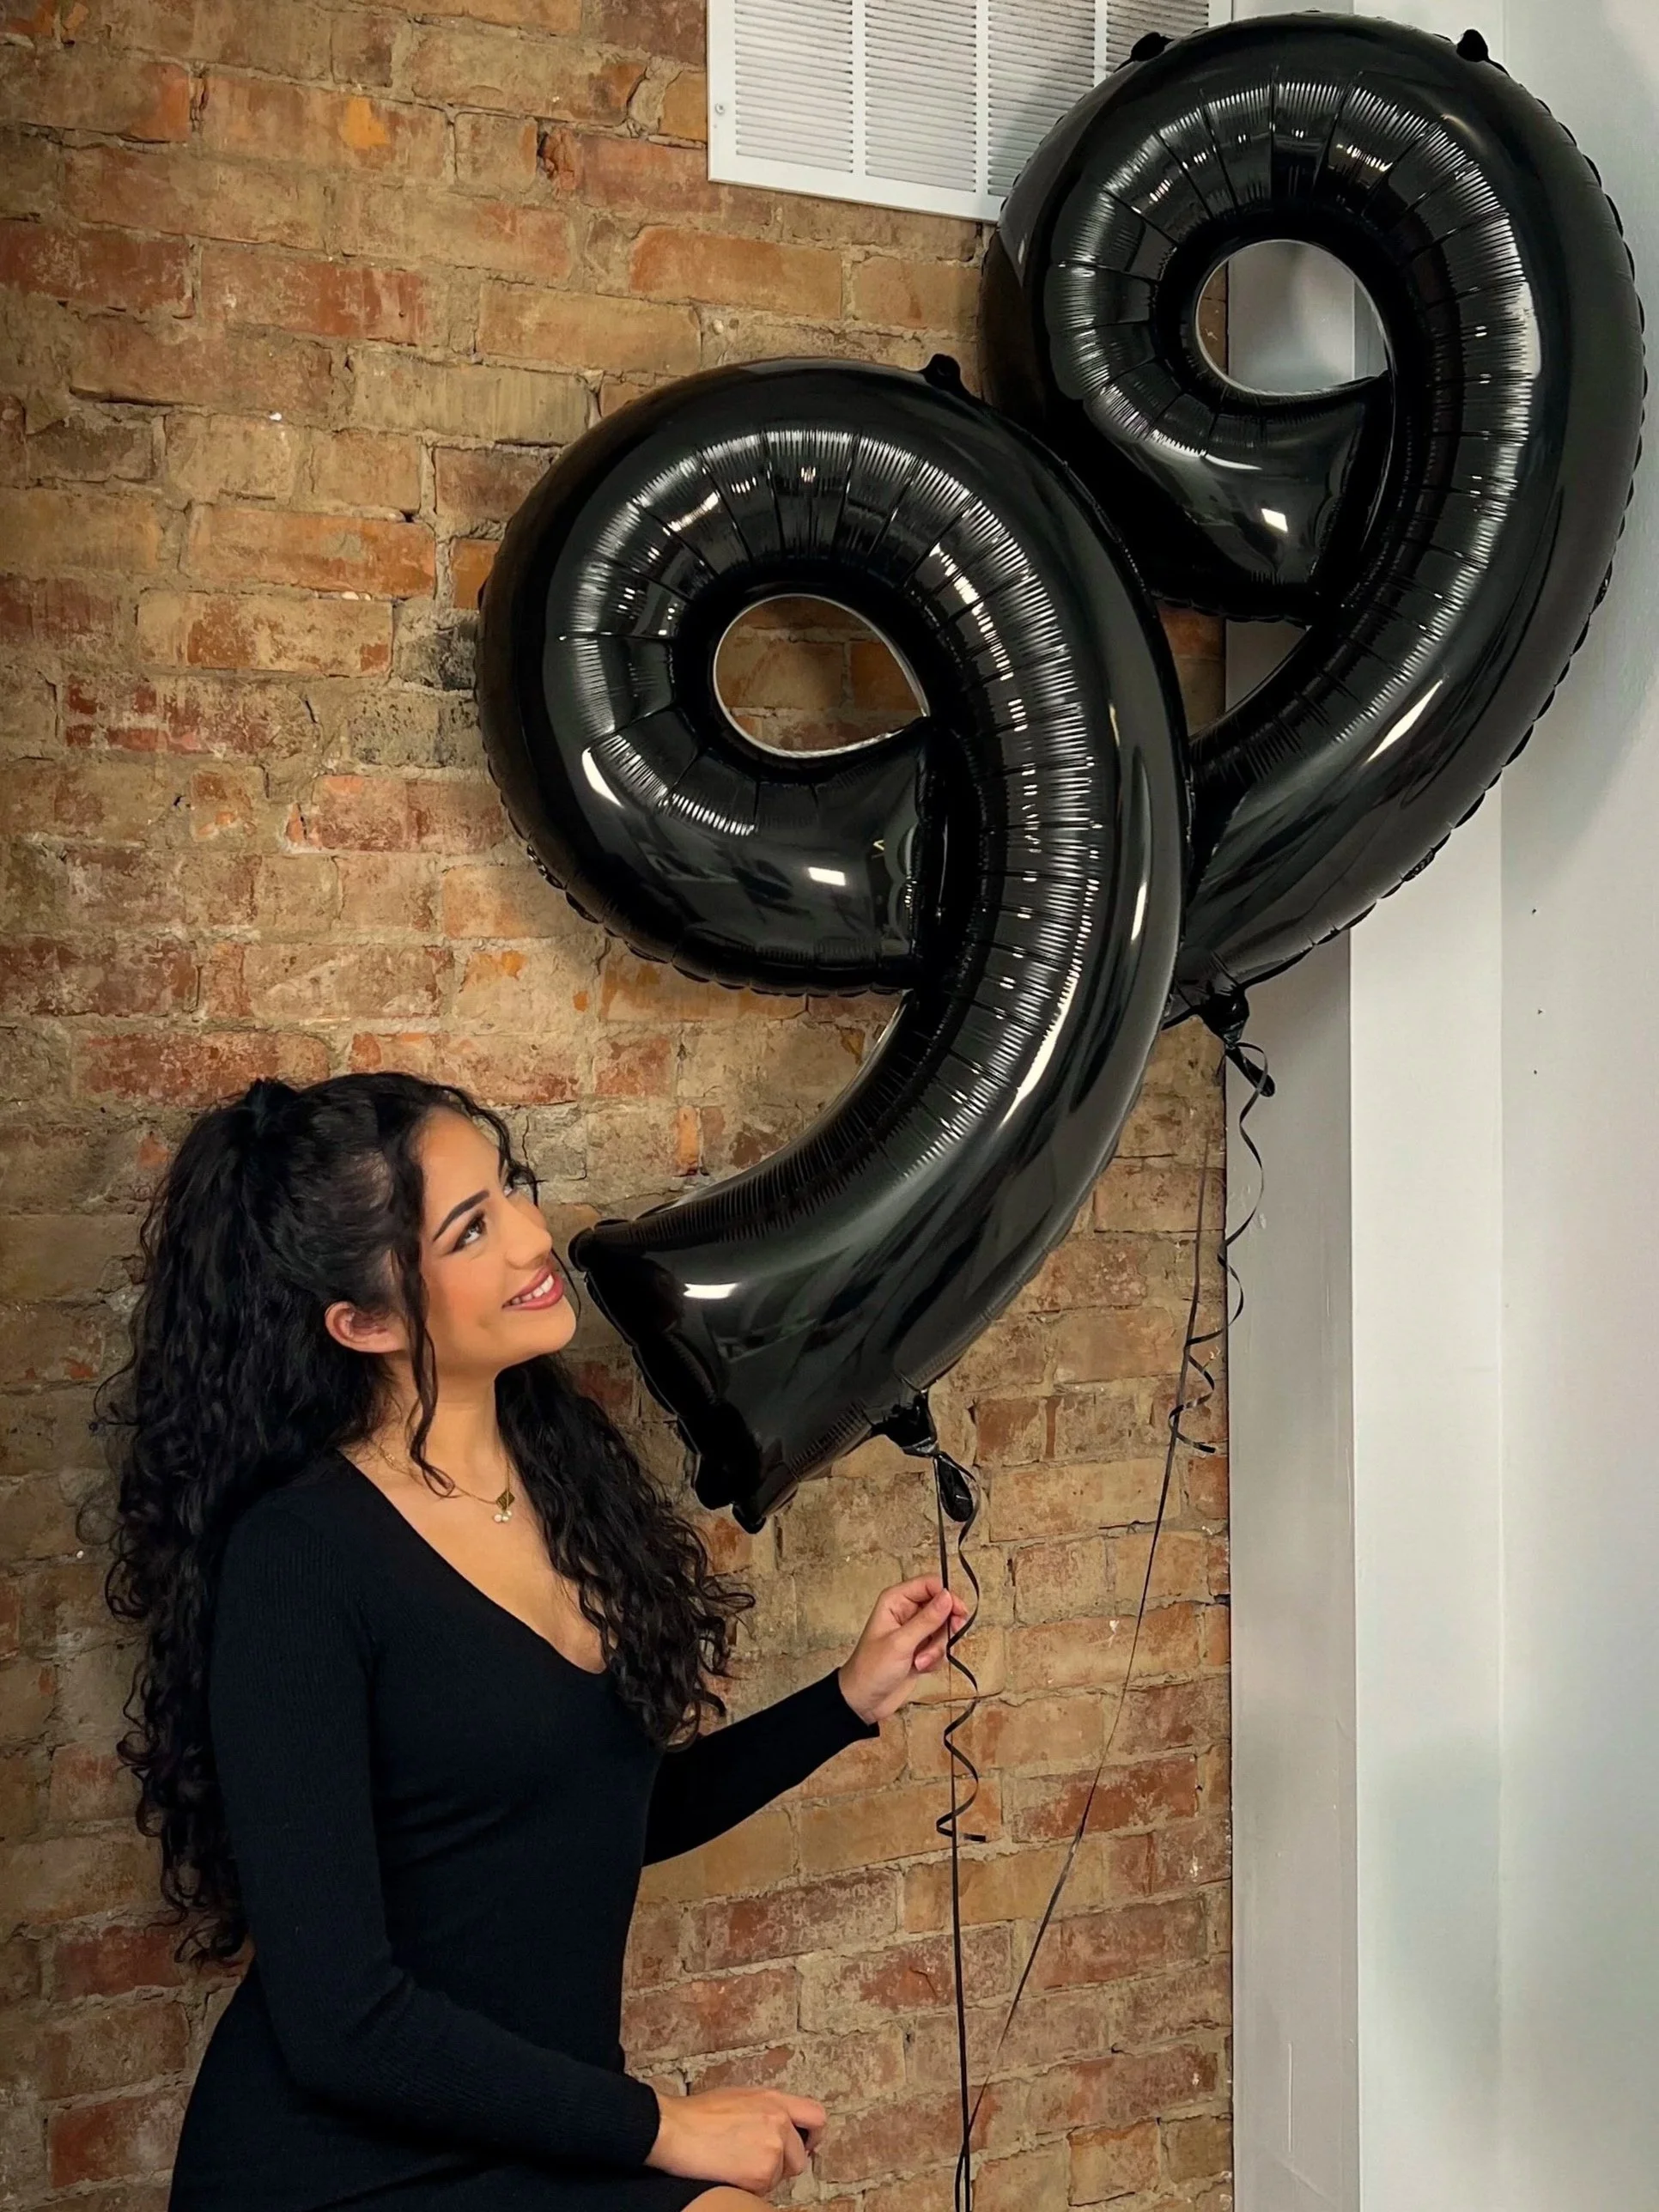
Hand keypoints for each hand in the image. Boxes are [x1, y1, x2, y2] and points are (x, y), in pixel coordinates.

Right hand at [646, 2085, 825, 2192]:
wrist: (674, 2130)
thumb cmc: (698, 2115)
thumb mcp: (740, 2098)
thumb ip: (767, 2109)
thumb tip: (780, 2125)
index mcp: (774, 2099)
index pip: (816, 2116)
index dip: (812, 2136)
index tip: (803, 2146)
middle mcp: (779, 2121)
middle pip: (800, 2156)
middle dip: (784, 2165)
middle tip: (759, 2163)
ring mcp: (772, 2147)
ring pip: (781, 2175)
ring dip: (764, 2176)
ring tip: (736, 2163)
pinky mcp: (761, 2173)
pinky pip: (765, 2189)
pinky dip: (750, 2187)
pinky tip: (731, 2172)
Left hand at [838, 1576, 970, 1725]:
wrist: (865, 1701)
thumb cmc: (872, 1668)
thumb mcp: (901, 1643)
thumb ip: (927, 1620)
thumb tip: (948, 1596)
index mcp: (896, 1600)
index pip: (930, 1584)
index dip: (947, 1596)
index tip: (959, 1612)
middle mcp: (907, 1611)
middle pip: (942, 1606)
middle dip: (945, 1627)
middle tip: (950, 1637)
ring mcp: (916, 1631)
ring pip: (944, 1629)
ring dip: (937, 1648)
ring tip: (920, 1662)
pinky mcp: (922, 1648)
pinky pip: (942, 1646)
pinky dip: (935, 1658)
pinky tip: (920, 1668)